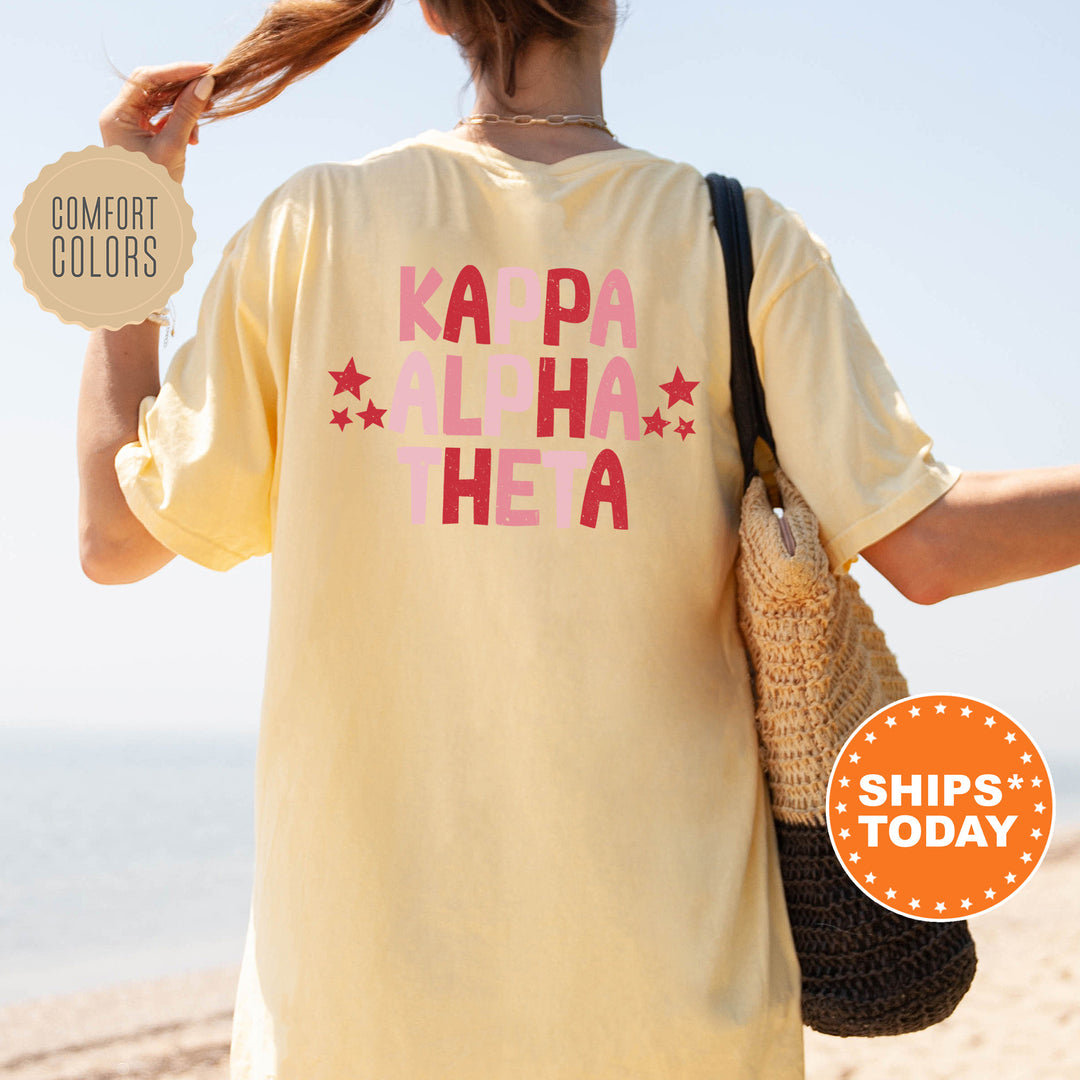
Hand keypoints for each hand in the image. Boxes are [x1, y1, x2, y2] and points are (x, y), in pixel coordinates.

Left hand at [99, 61, 215, 183]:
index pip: (146, 78)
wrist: (146, 218)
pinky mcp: (142, 135)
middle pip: (153, 86)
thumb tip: (205, 84)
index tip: (205, 70)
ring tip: (202, 123)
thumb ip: (187, 114)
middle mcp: (119, 115)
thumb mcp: (173, 147)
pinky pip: (163, 117)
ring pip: (160, 102)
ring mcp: (130, 125)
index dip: (177, 71)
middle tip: (209, 87)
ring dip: (184, 108)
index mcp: (117, 115)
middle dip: (182, 87)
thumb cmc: (154, 188)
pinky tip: (193, 137)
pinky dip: (180, 121)